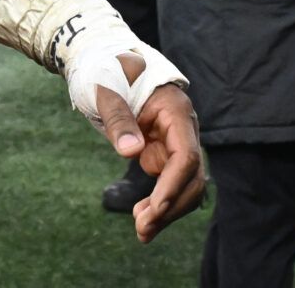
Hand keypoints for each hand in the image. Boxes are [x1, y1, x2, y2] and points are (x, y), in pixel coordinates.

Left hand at [92, 54, 204, 243]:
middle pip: (190, 177)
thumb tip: (130, 152)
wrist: (103, 62)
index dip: (172, 185)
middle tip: (142, 228)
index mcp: (175, 111)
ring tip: (142, 231)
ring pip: (183, 185)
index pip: (186, 156)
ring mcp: (174, 142)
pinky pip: (169, 184)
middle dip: (170, 206)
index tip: (154, 209)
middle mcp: (182, 129)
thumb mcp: (107, 90)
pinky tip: (143, 220)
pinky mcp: (162, 152)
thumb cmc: (106, 70)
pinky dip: (159, 203)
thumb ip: (119, 119)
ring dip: (166, 210)